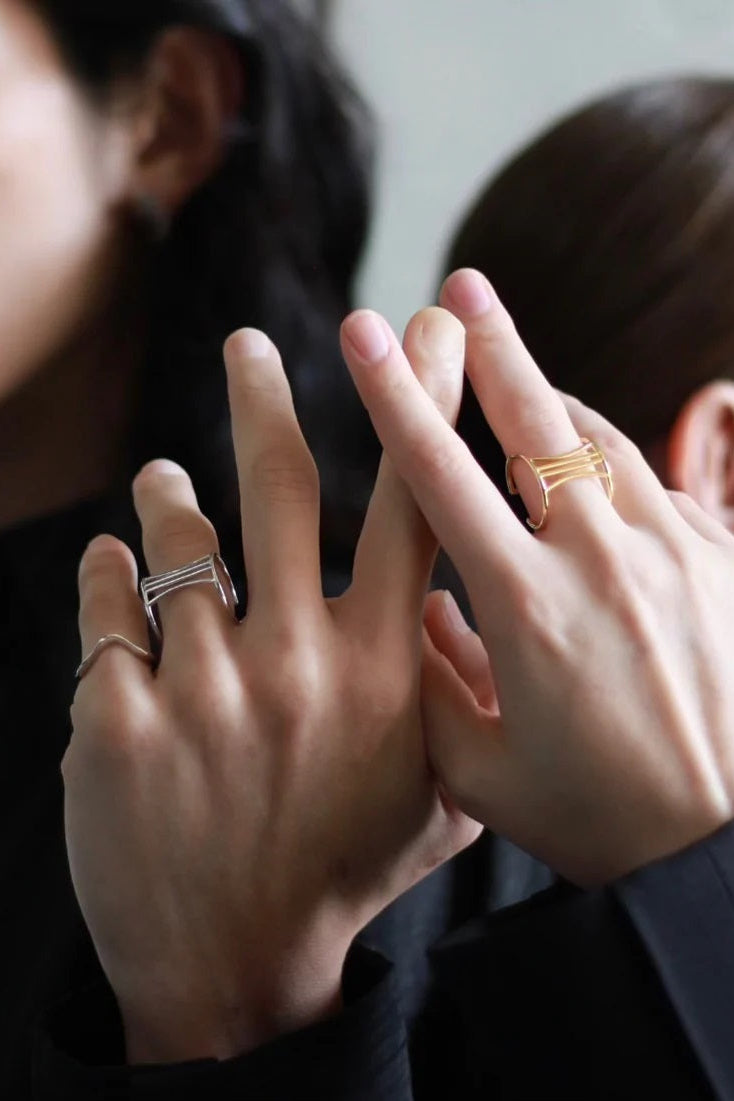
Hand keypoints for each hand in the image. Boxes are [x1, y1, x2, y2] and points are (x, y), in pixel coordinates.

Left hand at [64, 308, 479, 1063]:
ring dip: (166, 494)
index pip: (411, 509)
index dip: (421, 409)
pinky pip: (106, 608)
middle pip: (278, 484)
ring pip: (176, 536)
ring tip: (162, 481)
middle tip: (248, 343)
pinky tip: (114, 567)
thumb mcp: (436, 798)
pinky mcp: (117, 724)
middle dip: (263, 395)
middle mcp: (299, 665)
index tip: (417, 335)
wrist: (230, 970)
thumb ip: (458, 706)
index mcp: (382, 672)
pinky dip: (108, 574)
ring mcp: (204, 692)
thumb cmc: (341, 872)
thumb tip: (463, 619)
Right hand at [340, 268, 733, 887]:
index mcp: (527, 609)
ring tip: (523, 380)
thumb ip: (432, 677)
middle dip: (492, 343)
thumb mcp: (484, 770)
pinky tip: (598, 483)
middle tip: (463, 287)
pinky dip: (615, 471)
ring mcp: (673, 553)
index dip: (392, 396)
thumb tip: (414, 606)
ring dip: (557, 401)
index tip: (361, 335)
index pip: (439, 475)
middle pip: (536, 420)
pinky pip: (658, 488)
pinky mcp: (722, 561)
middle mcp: (601, 560)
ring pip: (603, 440)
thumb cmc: (605, 819)